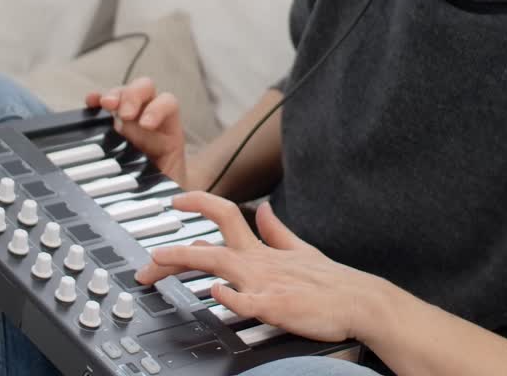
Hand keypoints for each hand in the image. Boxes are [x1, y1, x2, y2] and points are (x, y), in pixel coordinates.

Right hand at [86, 77, 189, 187]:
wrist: (158, 204)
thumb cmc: (167, 195)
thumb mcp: (172, 189)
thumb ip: (169, 186)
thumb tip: (165, 196)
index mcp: (169, 132)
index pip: (168, 105)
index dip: (157, 109)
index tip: (146, 124)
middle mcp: (149, 121)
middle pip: (145, 90)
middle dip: (134, 96)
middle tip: (124, 113)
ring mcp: (129, 122)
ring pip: (123, 94)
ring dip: (114, 95)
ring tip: (105, 104)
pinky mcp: (110, 128)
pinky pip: (103, 107)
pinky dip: (96, 101)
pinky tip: (91, 102)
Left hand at [134, 191, 385, 343]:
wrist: (359, 302)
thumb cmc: (331, 282)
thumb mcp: (301, 249)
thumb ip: (276, 231)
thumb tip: (262, 209)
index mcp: (263, 249)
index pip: (224, 215)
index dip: (198, 203)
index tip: (176, 200)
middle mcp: (259, 263)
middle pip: (208, 246)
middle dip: (173, 252)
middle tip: (147, 261)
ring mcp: (265, 283)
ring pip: (218, 266)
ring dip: (184, 262)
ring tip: (158, 265)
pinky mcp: (275, 306)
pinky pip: (245, 300)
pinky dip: (227, 295)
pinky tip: (212, 293)